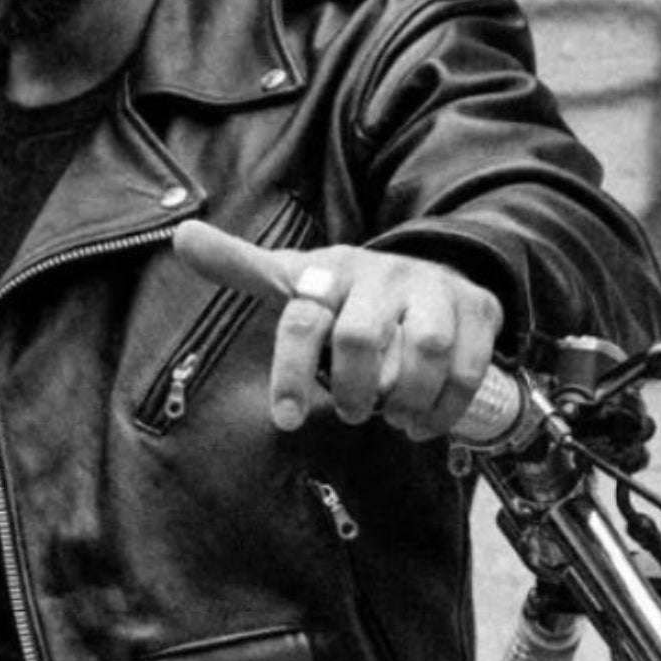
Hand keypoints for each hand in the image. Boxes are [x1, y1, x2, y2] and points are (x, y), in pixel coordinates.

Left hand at [171, 220, 502, 439]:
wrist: (429, 266)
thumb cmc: (345, 288)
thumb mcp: (293, 275)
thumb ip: (239, 264)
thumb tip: (181, 237)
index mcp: (329, 272)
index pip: (303, 320)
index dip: (290, 373)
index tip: (284, 420)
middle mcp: (382, 275)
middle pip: (360, 339)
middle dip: (350, 389)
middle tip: (348, 412)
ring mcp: (434, 289)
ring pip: (423, 350)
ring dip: (403, 398)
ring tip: (390, 416)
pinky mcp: (479, 309)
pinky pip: (468, 367)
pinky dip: (444, 406)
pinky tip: (423, 423)